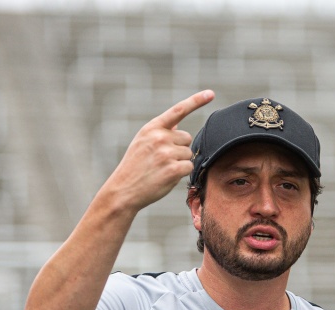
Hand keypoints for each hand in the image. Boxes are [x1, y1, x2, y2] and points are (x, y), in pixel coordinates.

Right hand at [97, 90, 213, 213]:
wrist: (123, 190)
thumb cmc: (134, 167)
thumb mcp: (142, 142)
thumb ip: (160, 132)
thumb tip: (177, 124)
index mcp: (152, 128)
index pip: (178, 110)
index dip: (196, 101)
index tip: (211, 93)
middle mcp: (160, 137)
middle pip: (187, 138)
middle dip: (180, 148)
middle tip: (162, 160)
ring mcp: (167, 153)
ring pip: (189, 154)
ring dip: (180, 162)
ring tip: (161, 169)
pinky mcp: (173, 169)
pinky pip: (189, 167)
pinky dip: (181, 173)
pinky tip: (166, 176)